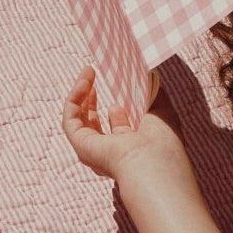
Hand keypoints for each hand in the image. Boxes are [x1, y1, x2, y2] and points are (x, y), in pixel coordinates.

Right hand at [61, 67, 193, 193]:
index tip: (118, 86)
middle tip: (93, 76)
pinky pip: (70, 119)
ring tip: (88, 72)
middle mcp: (111, 153)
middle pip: (93, 125)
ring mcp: (94, 152)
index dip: (116, 108)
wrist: (154, 160)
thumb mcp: (161, 110)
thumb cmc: (163, 141)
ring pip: (78, 121)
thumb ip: (153, 94)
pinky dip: (75, 97)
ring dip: (80, 94)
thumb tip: (149, 76)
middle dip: (91, 101)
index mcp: (133, 149)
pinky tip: (85, 80)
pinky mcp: (81, 146)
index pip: (118, 129)